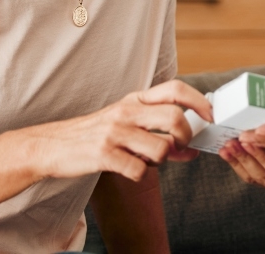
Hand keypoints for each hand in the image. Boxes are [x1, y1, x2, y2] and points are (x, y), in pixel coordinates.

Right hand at [21, 79, 212, 181]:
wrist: (53, 146)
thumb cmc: (96, 134)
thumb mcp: (127, 125)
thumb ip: (159, 133)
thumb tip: (192, 149)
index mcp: (135, 99)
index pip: (176, 89)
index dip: (199, 101)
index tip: (211, 116)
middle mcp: (127, 111)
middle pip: (175, 118)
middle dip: (186, 137)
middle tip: (182, 146)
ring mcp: (115, 132)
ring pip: (162, 148)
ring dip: (162, 160)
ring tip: (147, 160)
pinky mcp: (104, 154)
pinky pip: (140, 170)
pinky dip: (141, 175)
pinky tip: (130, 170)